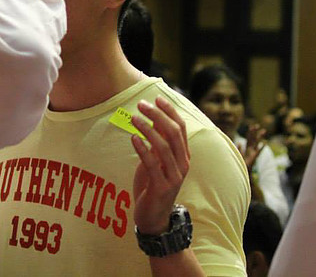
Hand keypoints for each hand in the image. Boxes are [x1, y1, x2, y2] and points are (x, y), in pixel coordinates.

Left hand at [131, 96, 189, 234]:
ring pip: (163, 147)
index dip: (170, 112)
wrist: (153, 216)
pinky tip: (133, 138)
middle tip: (142, 104)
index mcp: (183, 155)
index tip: (156, 98)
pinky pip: (152, 164)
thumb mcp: (156, 160)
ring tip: (134, 118)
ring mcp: (174, 176)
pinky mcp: (161, 187)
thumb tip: (154, 119)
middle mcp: (182, 164)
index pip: (180, 128)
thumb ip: (158, 143)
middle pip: (174, 133)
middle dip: (158, 116)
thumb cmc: (153, 185)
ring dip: (148, 129)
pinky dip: (142, 149)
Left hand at [239, 122, 264, 171]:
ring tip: (263, 131)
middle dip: (255, 132)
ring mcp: (253, 153)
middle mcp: (251, 150)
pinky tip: (264, 142)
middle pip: (253, 139)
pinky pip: (258, 151)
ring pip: (257, 143)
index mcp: (247, 149)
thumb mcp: (239, 155)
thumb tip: (239, 142)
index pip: (249, 139)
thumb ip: (239, 149)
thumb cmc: (242, 165)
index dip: (250, 133)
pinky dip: (261, 147)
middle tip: (257, 125)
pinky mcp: (254, 157)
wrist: (244, 173)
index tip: (252, 126)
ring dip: (260, 137)